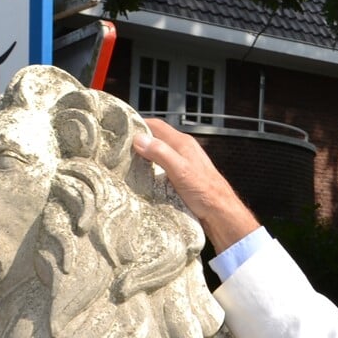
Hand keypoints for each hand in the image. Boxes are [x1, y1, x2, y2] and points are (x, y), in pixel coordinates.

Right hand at [132, 117, 260, 251]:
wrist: (220, 213)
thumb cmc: (205, 192)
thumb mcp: (180, 171)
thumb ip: (161, 153)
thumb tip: (139, 139)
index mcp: (182, 143)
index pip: (156, 125)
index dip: (137, 124)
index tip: (119, 130)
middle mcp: (182, 150)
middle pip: (155, 138)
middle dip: (137, 140)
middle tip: (117, 148)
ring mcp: (182, 163)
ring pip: (158, 153)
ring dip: (143, 156)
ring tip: (125, 162)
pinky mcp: (181, 177)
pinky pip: (161, 167)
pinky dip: (150, 168)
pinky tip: (141, 178)